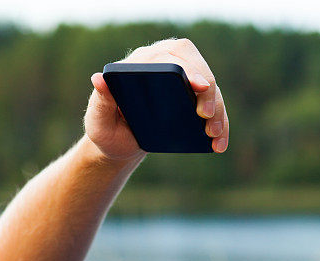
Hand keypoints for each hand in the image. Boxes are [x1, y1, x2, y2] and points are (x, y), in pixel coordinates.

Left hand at [84, 38, 228, 161]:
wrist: (119, 143)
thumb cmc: (106, 129)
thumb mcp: (98, 119)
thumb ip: (100, 101)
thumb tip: (98, 79)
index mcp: (143, 63)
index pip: (171, 57)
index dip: (188, 69)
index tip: (199, 86)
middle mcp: (166, 65)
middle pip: (197, 66)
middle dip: (209, 90)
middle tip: (207, 117)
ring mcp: (182, 83)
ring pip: (210, 88)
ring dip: (218, 111)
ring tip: (214, 135)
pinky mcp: (192, 101)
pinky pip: (214, 108)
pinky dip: (221, 126)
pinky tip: (219, 144)